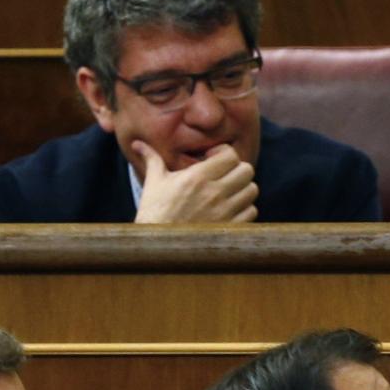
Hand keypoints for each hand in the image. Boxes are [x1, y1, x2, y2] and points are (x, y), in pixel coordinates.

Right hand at [133, 142, 258, 223]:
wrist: (156, 246)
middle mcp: (214, 193)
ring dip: (242, 189)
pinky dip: (245, 209)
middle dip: (237, 170)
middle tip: (225, 176)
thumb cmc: (154, 213)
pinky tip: (230, 210)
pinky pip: (251, 211)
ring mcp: (224, 212)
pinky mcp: (230, 228)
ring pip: (252, 190)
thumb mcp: (153, 183)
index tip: (215, 160)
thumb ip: (152, 160)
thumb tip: (138, 144)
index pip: (230, 155)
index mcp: (196, 178)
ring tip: (228, 193)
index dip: (225, 154)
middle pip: (246, 170)